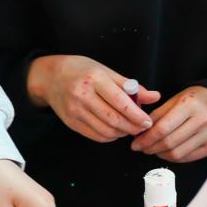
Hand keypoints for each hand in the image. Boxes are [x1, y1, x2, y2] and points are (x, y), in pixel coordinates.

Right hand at [25, 54, 159, 142]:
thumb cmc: (82, 70)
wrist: (51, 77)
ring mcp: (75, 111)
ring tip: (130, 128)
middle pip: (113, 119)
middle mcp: (82, 96)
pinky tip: (116, 130)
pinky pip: (95, 136)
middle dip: (132, 127)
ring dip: (122, 133)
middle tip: (143, 127)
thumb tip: (155, 97)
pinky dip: (110, 136)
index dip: (137, 115)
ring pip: (105, 131)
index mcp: (95, 79)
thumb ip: (130, 86)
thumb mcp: (107, 71)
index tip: (148, 121)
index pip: (120, 102)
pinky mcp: (71, 123)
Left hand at [131, 86, 206, 163]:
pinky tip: (167, 152)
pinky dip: (173, 158)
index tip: (136, 143)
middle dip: (151, 148)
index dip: (146, 138)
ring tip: (153, 150)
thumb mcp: (174, 100)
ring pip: (177, 153)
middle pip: (169, 142)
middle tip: (142, 148)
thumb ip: (157, 116)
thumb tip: (141, 133)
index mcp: (191, 104)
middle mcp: (203, 120)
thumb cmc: (193, 100)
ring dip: (161, 154)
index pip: (163, 128)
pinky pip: (187, 158)